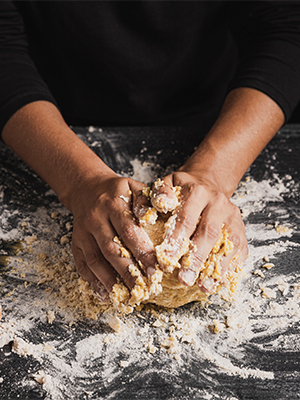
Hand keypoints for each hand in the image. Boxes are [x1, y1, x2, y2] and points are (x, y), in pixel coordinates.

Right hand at [70, 174, 156, 299]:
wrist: (87, 189)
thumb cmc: (118, 191)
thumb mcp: (135, 187)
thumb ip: (148, 201)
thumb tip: (162, 214)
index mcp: (113, 203)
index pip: (129, 230)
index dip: (142, 252)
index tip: (156, 269)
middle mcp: (95, 218)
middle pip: (111, 249)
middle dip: (128, 271)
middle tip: (144, 288)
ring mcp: (82, 232)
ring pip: (94, 260)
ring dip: (110, 281)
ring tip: (127, 296)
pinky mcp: (75, 243)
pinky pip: (81, 264)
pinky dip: (92, 281)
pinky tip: (105, 294)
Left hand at [151, 171, 247, 292]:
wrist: (209, 185)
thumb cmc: (182, 191)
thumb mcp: (168, 184)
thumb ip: (160, 193)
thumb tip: (161, 204)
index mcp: (198, 191)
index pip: (187, 218)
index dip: (176, 239)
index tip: (165, 259)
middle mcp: (219, 203)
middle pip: (210, 233)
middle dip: (196, 259)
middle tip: (184, 279)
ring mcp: (233, 218)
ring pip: (229, 245)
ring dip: (216, 268)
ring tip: (204, 287)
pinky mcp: (241, 231)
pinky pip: (240, 252)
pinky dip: (230, 269)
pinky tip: (218, 283)